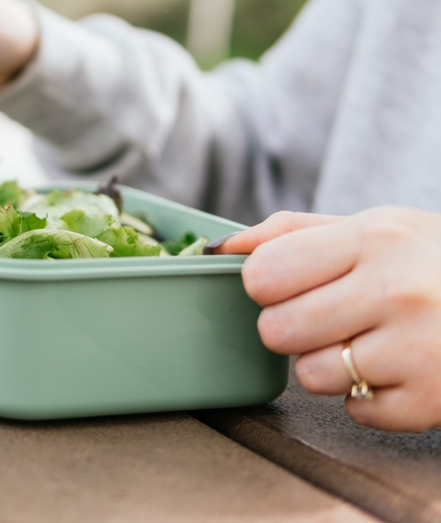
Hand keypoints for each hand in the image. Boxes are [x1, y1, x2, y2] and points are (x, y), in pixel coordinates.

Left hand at [216, 208, 440, 431]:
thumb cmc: (431, 263)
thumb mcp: (373, 227)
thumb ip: (291, 233)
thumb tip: (220, 249)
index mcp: (373, 238)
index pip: (263, 273)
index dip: (265, 285)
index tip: (287, 284)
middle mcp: (397, 290)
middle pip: (277, 329)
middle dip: (292, 327)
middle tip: (329, 317)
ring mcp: (418, 349)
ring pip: (310, 375)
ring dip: (329, 364)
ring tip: (368, 342)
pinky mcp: (432, 400)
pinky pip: (355, 411)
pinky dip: (369, 398)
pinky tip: (398, 368)